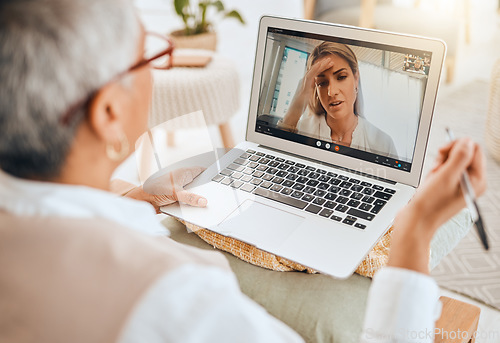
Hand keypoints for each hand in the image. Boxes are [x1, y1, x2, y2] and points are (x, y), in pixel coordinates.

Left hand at [126, 167, 207, 212]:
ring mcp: (180, 190)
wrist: (142, 201)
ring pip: (194, 195)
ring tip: (204, 205)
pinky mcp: (177, 199)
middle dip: (205, 190)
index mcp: (183, 173)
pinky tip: (194, 210)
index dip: (209, 175)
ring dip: (197, 200)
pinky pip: (188, 203)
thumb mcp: (175, 193)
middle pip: (199, 184)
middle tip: (214, 196)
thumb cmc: (154, 190)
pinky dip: (191, 206)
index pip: (200, 171)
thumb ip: (190, 198)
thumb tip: (203, 201)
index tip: (219, 180)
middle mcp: (182, 181)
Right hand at [280, 58, 334, 127]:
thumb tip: (314, 85)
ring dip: (320, 65)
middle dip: (322, 64)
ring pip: (312, 71)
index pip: (314, 73)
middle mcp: (303, 81)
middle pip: (313, 70)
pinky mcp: (303, 87)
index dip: (322, 68)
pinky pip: (309, 76)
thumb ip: (310, 89)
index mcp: (305, 84)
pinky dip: (315, 70)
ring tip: (328, 61)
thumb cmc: (299, 106)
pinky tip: (320, 66)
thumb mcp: (307, 96)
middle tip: (330, 59)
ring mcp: (302, 83)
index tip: (329, 65)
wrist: (293, 112)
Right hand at [388, 138, 485, 272]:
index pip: (473, 148)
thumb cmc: (430, 204)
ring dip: (439, 164)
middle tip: (437, 168)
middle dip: (446, 156)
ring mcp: (459, 185)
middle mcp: (471, 182)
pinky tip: (430, 181)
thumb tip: (467, 140)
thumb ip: (459, 156)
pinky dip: (435, 172)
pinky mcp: (448, 187)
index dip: (456, 145)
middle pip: (463, 153)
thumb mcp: (446, 176)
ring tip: (432, 177)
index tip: (442, 152)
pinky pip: (444, 170)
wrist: (415, 222)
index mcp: (477, 180)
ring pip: (452, 160)